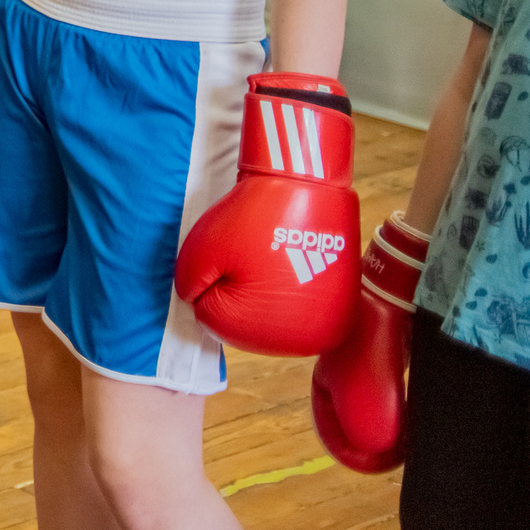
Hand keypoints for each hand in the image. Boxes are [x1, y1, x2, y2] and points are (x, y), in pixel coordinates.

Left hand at [174, 74, 361, 356]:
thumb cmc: (248, 219)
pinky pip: (302, 307)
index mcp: (253, 332)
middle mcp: (296, 342)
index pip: (209, 315)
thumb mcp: (195, 252)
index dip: (209, 281)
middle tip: (245, 254)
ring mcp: (325, 327)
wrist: (304, 187)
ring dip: (264, 292)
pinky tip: (289, 261)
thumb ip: (187, 286)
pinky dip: (291, 288)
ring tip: (267, 255)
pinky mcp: (343, 310)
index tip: (226, 255)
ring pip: (273, 315)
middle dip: (236, 291)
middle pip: (244, 322)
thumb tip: (197, 304)